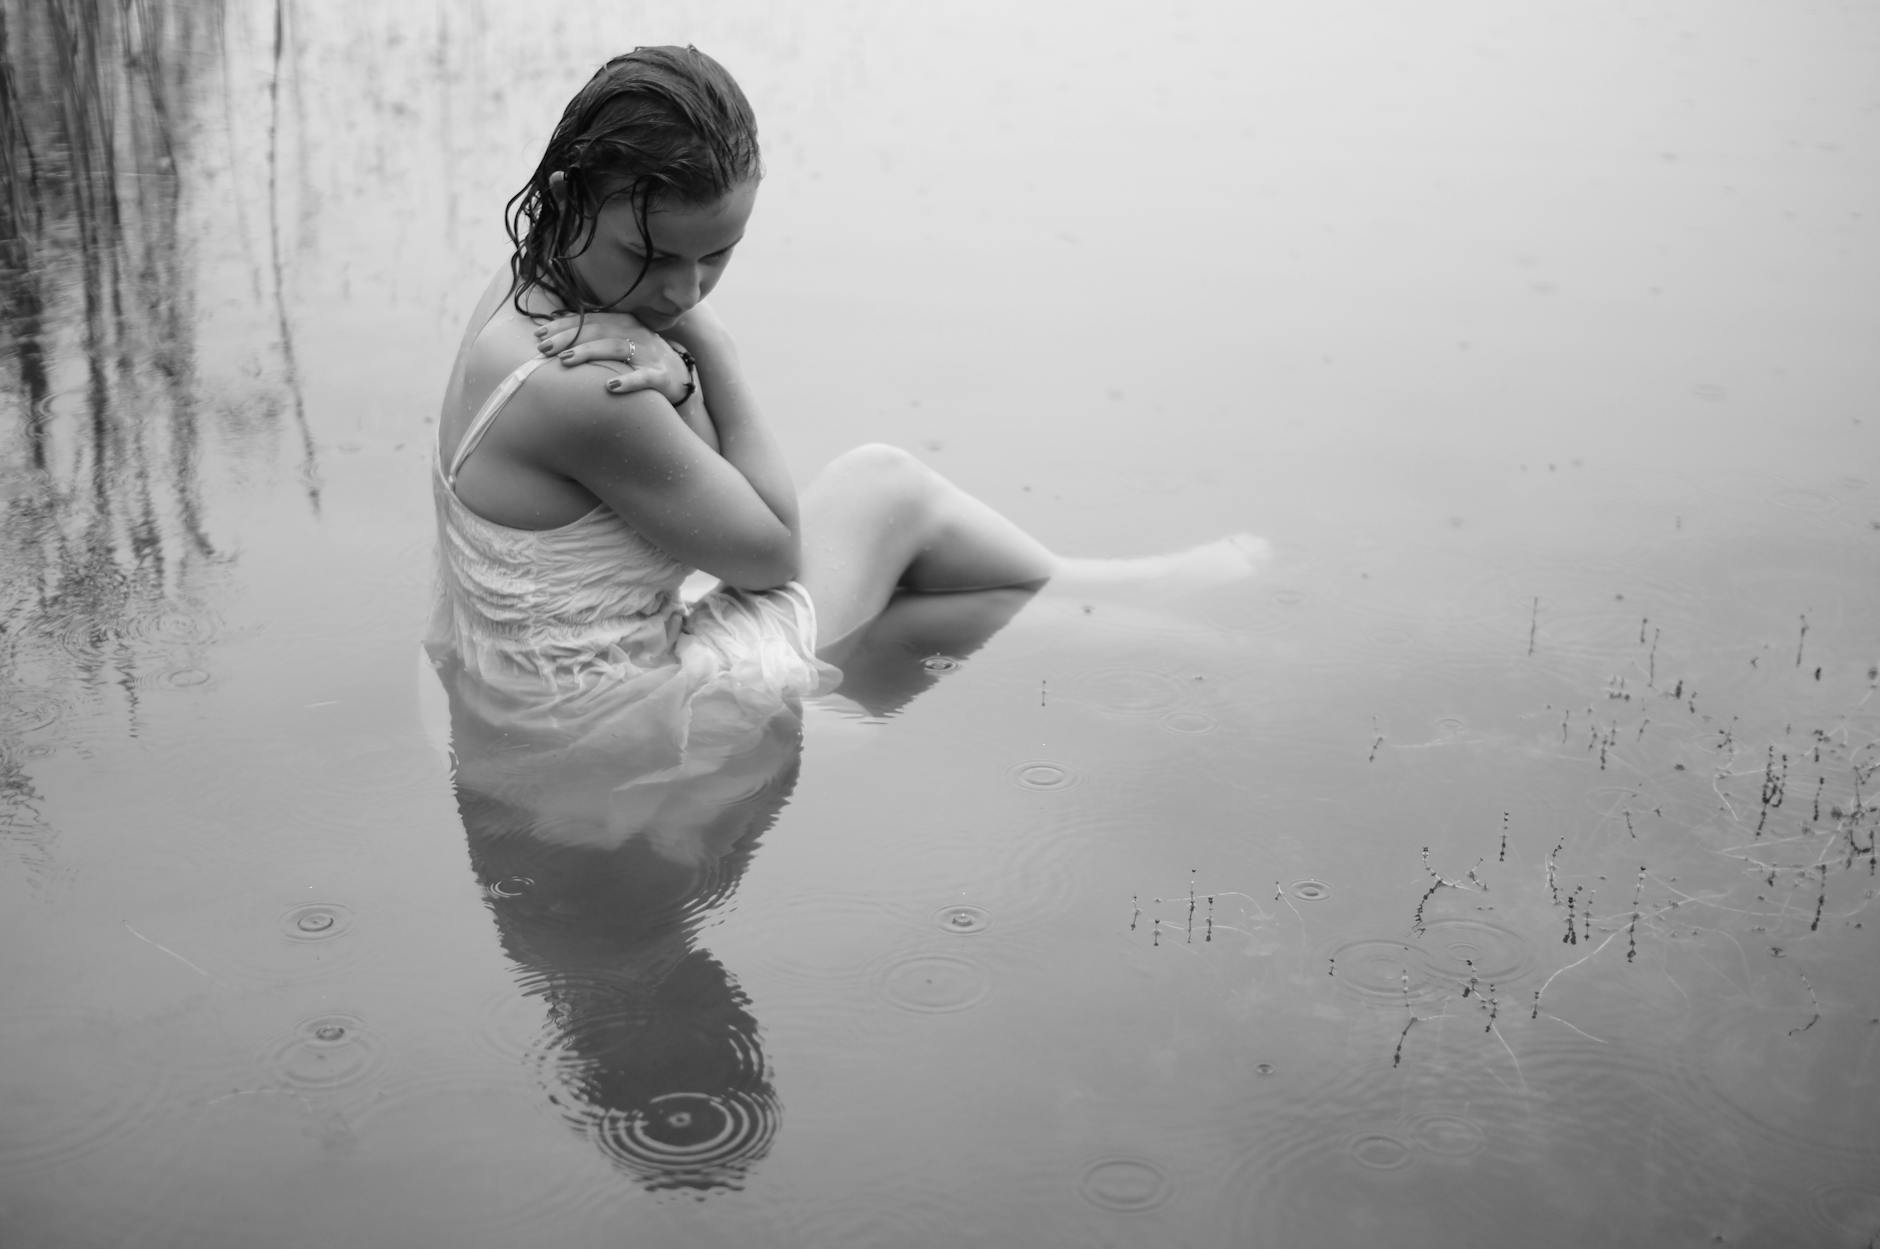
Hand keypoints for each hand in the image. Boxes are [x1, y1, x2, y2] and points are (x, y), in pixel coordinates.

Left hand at [533, 312, 692, 406]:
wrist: (680, 379)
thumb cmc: (641, 361)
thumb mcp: (620, 342)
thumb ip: (595, 336)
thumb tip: (558, 334)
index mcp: (625, 322)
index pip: (589, 321)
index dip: (563, 326)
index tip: (539, 334)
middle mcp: (637, 333)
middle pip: (598, 331)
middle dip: (568, 338)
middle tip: (544, 348)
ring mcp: (649, 354)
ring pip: (616, 348)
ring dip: (589, 353)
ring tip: (565, 361)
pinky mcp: (660, 376)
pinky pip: (643, 378)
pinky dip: (628, 382)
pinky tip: (610, 388)